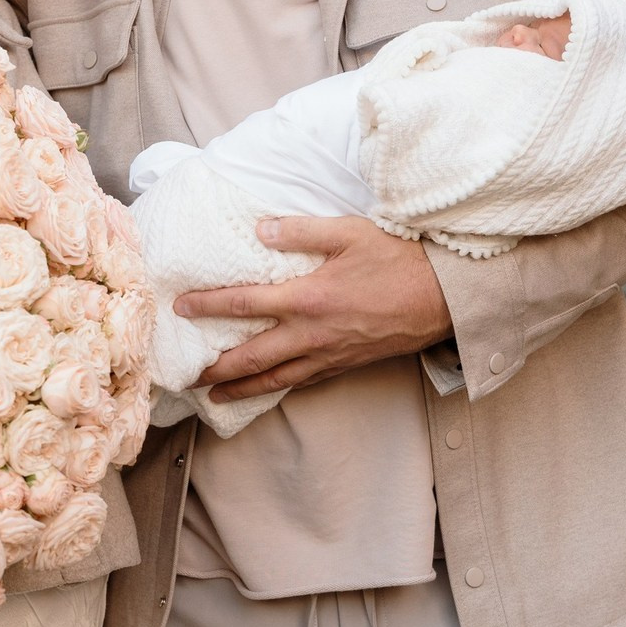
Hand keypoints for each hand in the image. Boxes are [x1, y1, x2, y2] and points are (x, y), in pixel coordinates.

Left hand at [175, 216, 452, 402]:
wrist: (445, 296)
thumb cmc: (398, 259)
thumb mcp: (348, 232)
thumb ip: (300, 230)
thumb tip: (260, 229)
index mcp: (307, 297)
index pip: (244, 303)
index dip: (208, 306)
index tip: (180, 308)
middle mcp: (312, 333)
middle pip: (251, 357)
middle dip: (216, 368)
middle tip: (186, 378)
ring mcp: (329, 354)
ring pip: (276, 378)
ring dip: (242, 389)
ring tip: (215, 397)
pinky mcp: (347, 364)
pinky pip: (304, 381)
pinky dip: (279, 388)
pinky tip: (268, 388)